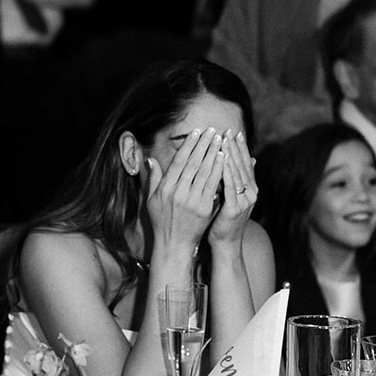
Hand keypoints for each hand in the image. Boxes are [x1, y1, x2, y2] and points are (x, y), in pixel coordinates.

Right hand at [146, 128, 225, 258]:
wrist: (173, 244)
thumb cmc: (161, 221)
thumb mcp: (151, 200)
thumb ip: (153, 178)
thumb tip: (150, 159)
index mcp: (165, 188)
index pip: (179, 161)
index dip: (188, 145)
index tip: (196, 132)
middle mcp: (178, 193)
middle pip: (194, 163)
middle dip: (204, 145)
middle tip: (212, 131)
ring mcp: (192, 201)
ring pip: (205, 172)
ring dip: (214, 154)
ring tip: (220, 141)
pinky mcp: (205, 209)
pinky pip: (213, 186)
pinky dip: (219, 171)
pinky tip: (225, 160)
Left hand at [208, 130, 256, 248]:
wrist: (225, 243)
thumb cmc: (224, 219)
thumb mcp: (231, 196)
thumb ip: (233, 179)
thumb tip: (242, 160)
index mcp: (250, 189)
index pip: (245, 163)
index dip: (240, 147)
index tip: (234, 132)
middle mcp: (251, 193)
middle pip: (242, 165)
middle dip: (235, 147)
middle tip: (229, 130)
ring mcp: (244, 201)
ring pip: (237, 173)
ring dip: (230, 155)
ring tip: (223, 140)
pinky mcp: (235, 208)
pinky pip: (229, 186)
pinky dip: (225, 172)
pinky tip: (220, 160)